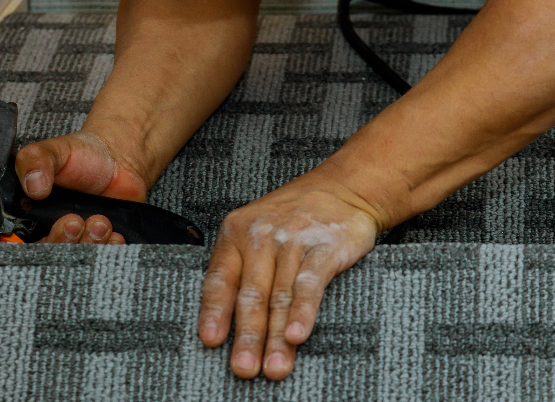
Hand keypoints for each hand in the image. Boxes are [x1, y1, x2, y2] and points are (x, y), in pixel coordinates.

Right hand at [13, 130, 149, 243]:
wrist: (116, 158)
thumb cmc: (80, 155)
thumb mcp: (52, 150)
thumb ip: (35, 161)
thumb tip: (33, 186)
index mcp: (34, 215)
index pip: (26, 243)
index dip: (39, 242)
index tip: (57, 224)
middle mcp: (55, 231)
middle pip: (54, 254)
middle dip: (65, 241)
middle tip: (75, 221)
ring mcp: (81, 238)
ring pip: (81, 257)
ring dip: (90, 243)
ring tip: (100, 222)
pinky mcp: (103, 241)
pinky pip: (105, 254)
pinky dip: (110, 248)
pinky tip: (114, 234)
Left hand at [197, 173, 380, 379]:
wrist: (342, 188)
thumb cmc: (294, 217)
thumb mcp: (257, 232)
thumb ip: (242, 270)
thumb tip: (225, 324)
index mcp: (236, 233)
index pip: (220, 278)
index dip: (214, 311)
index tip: (212, 341)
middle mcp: (262, 235)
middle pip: (252, 294)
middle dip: (248, 336)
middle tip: (244, 368)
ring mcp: (294, 239)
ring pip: (280, 295)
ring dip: (277, 336)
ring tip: (275, 366)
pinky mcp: (326, 245)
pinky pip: (311, 283)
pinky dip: (304, 311)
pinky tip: (298, 334)